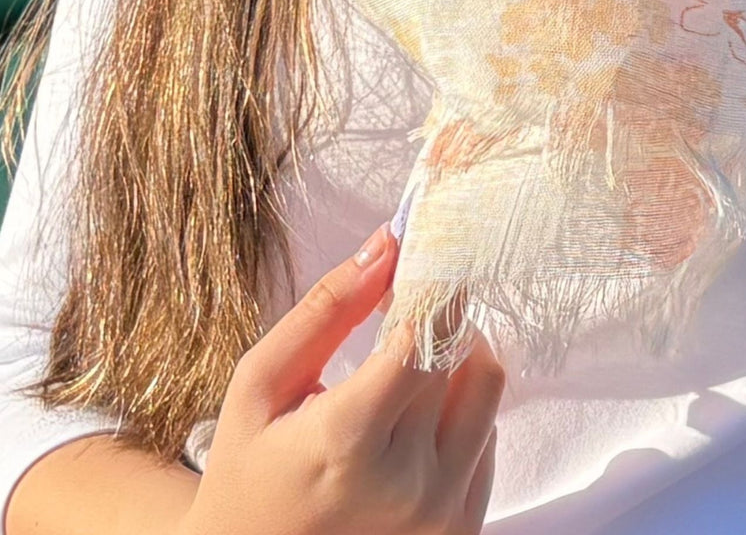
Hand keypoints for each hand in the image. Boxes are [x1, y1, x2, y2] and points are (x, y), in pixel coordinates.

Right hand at [180, 225, 502, 534]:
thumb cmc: (248, 470)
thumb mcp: (261, 383)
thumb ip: (326, 310)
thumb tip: (388, 244)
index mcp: (348, 442)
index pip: (424, 337)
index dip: (426, 289)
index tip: (415, 263)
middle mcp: (408, 483)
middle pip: (454, 355)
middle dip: (430, 316)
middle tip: (394, 309)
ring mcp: (442, 513)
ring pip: (485, 386)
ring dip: (455, 356)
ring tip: (405, 362)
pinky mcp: (463, 527)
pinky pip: (491, 433)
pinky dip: (461, 406)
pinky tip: (414, 414)